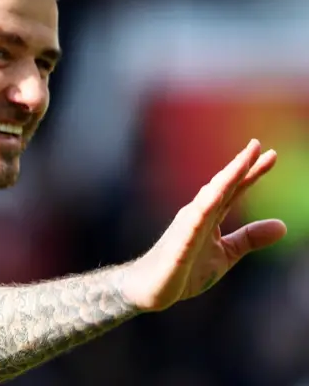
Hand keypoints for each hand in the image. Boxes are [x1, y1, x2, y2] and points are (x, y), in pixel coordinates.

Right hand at [123, 139, 286, 311]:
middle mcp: (197, 215)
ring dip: (224, 179)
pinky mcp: (178, 246)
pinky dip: (203, 208)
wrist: (150, 288)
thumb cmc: (184, 269)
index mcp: (209, 216)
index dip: (251, 172)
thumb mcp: (226, 254)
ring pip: (207, 198)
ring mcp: (186, 228)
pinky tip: (214, 196)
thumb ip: (250, 238)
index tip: (271, 154)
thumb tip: (283, 225)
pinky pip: (191, 225)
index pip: (234, 190)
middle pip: (221, 186)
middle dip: (238, 166)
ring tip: (241, 162)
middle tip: (257, 144)